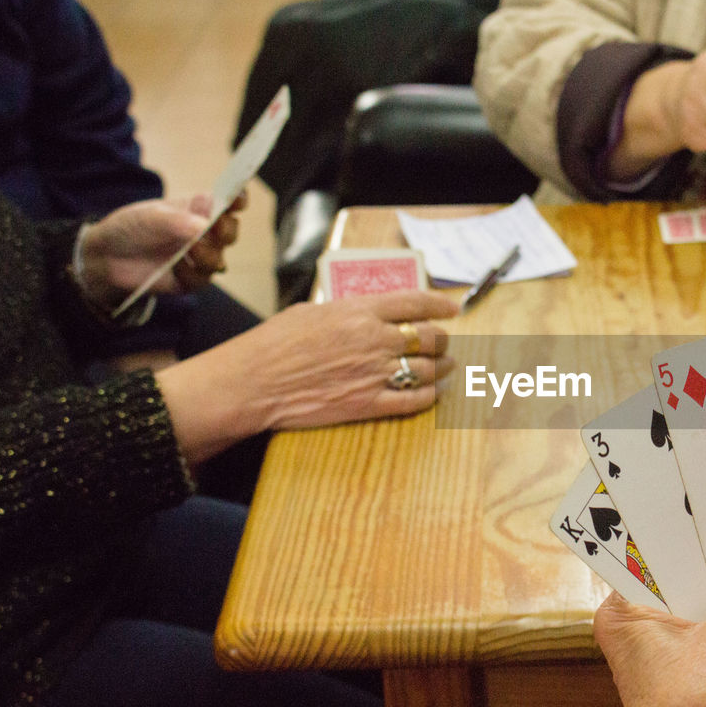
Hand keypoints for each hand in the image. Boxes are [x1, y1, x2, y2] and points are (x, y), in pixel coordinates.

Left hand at [75, 191, 245, 308]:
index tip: (237, 200)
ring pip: (219, 260)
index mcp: (199, 209)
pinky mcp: (191, 279)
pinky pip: (202, 280)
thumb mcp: (150, 216)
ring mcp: (199, 257)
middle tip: (213, 228)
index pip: (228, 202)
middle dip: (226, 231)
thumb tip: (206, 227)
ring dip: (208, 255)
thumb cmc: (132, 227)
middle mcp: (204, 233)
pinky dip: (191, 273)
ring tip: (190, 251)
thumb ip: (178, 220)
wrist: (108, 257)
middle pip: (230, 232)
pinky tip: (176, 267)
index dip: (237, 199)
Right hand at [155, 290, 458, 463]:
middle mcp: (374, 340)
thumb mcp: (309, 313)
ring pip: (429, 370)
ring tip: (444, 368)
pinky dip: (429, 397)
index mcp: (359, 311)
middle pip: (430, 337)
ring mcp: (374, 374)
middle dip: (443, 341)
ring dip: (442, 369)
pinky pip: (414, 401)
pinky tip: (431, 394)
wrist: (251, 383)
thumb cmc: (271, 345)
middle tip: (445, 344)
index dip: (439, 304)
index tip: (453, 308)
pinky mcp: (369, 404)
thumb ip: (345, 313)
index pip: (415, 302)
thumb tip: (363, 316)